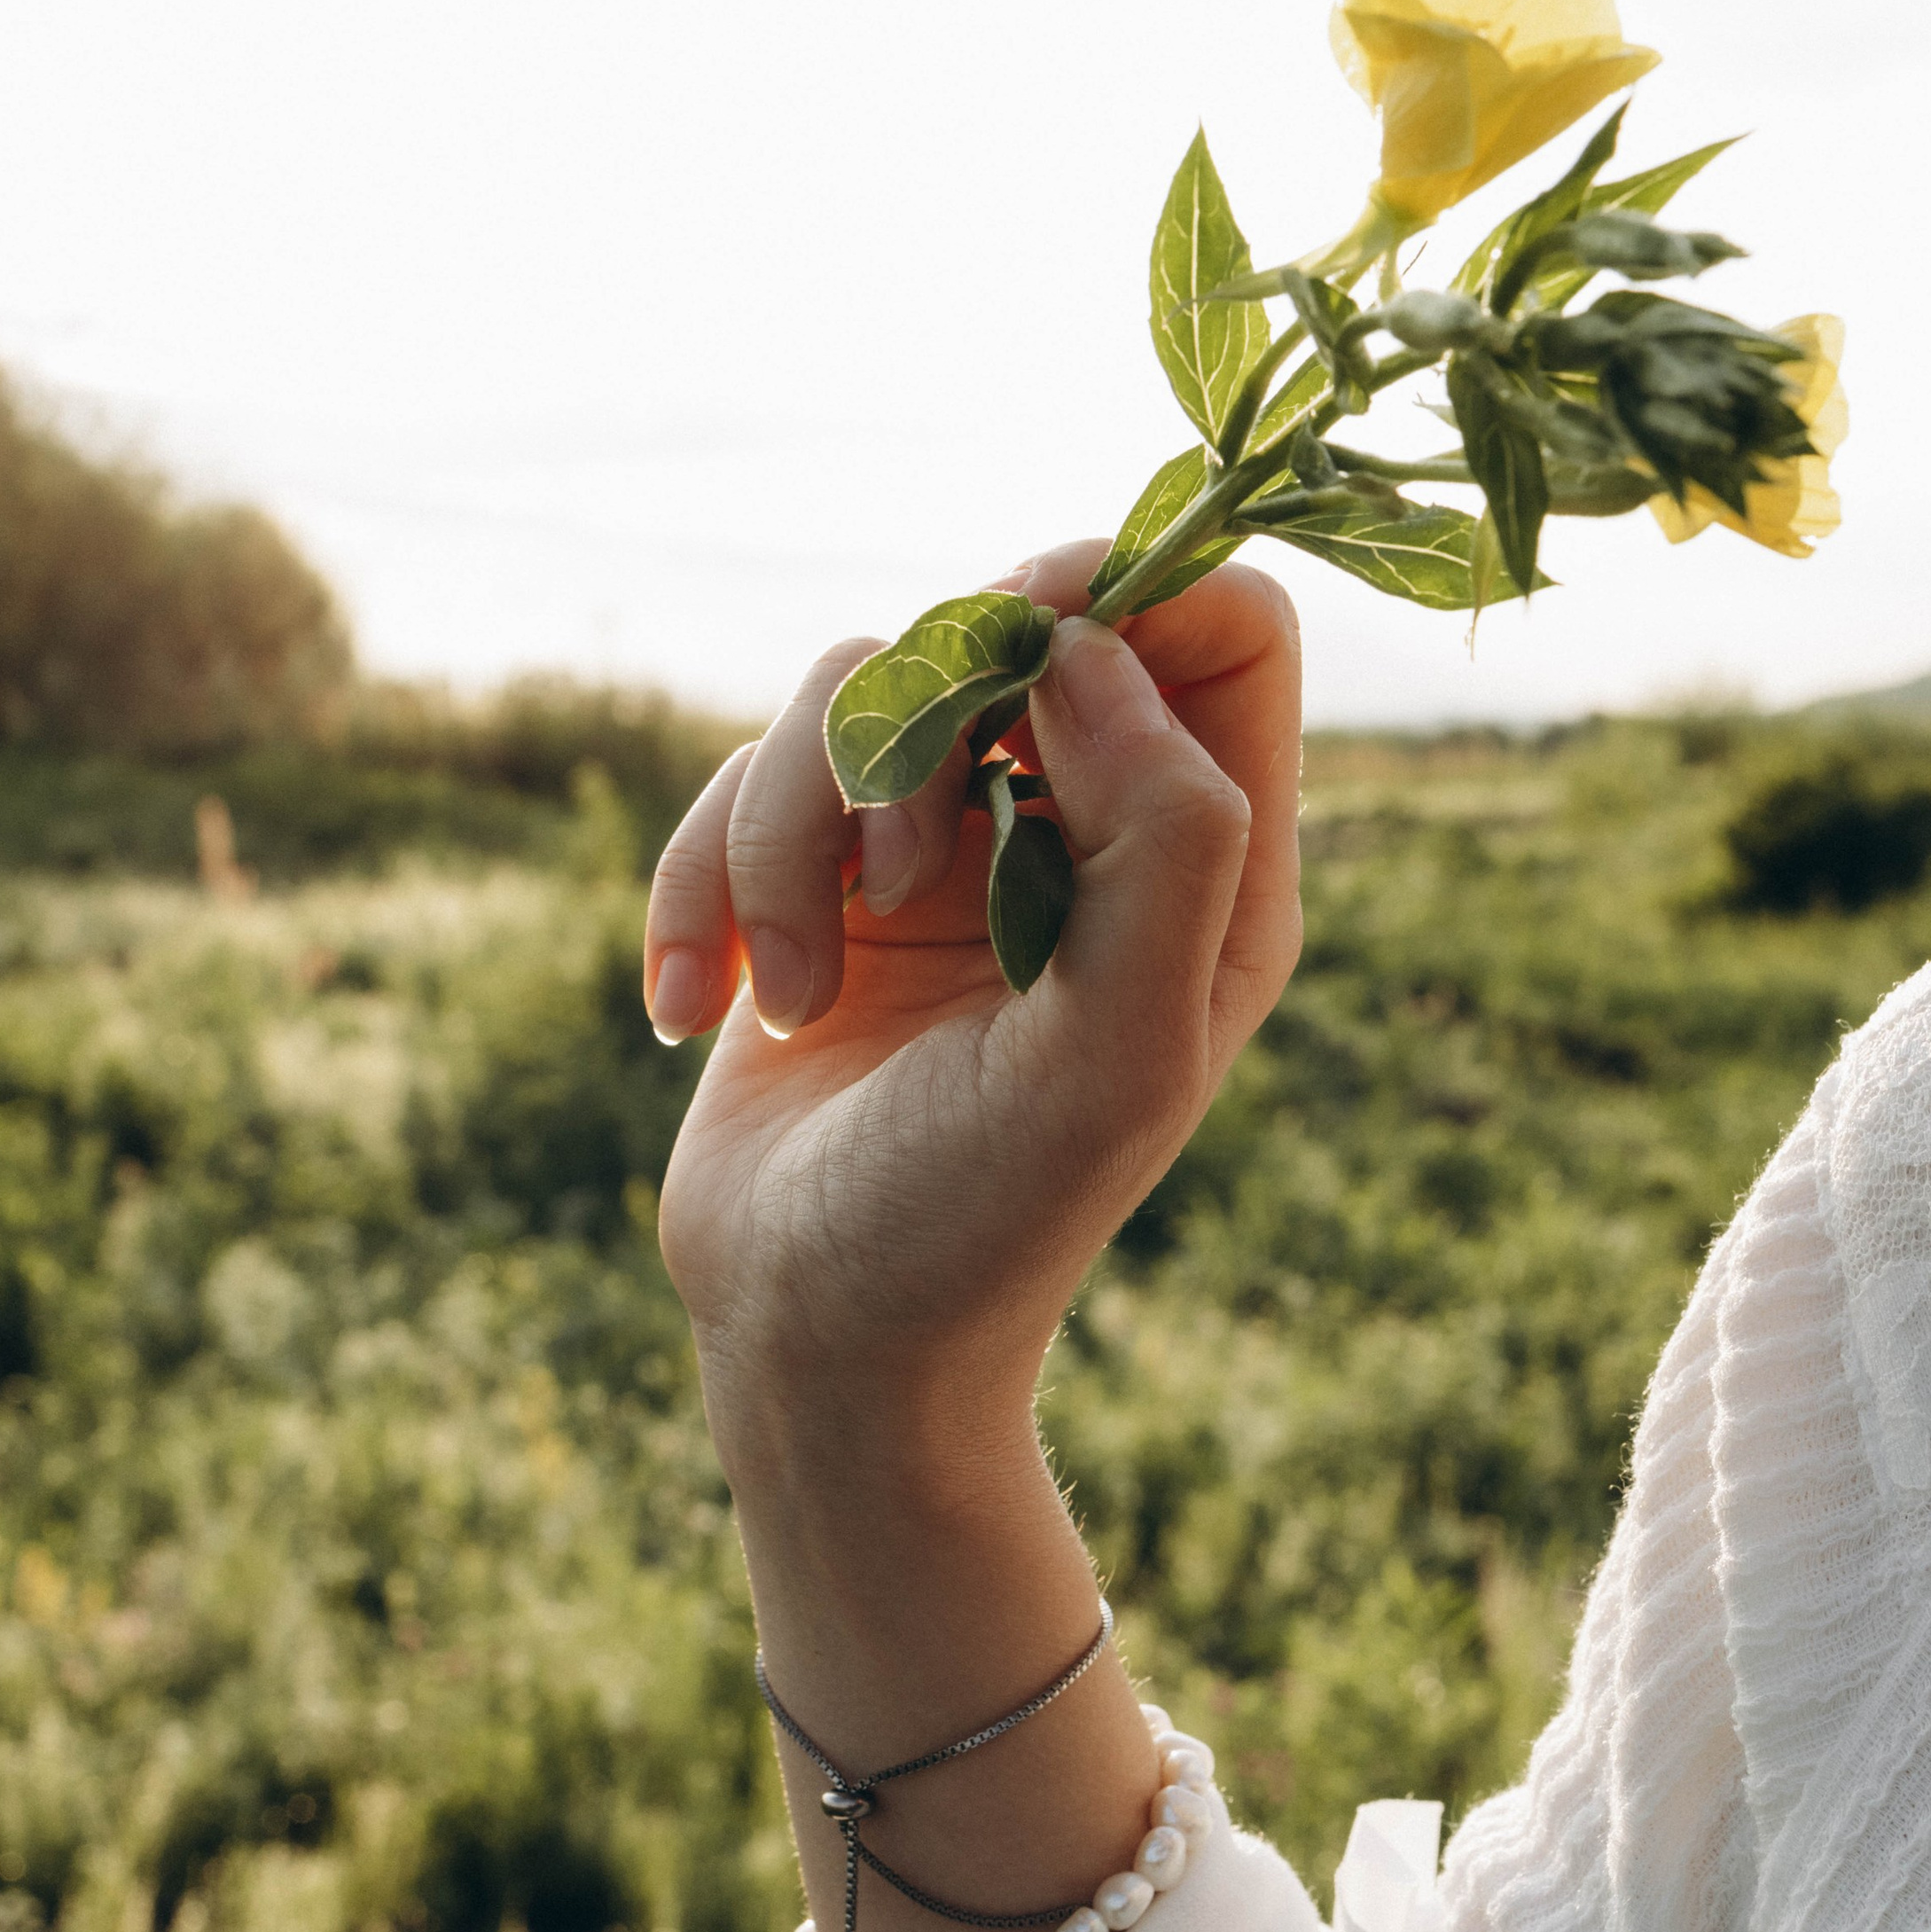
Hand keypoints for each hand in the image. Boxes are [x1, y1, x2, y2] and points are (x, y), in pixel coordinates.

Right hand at [645, 542, 1302, 1455]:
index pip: (1226, 628)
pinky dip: (704, 879)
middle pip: (1018, 622)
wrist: (816, 1344)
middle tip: (896, 871)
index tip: (1028, 635)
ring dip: (790, 835)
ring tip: (802, 992)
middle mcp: (1084, 833)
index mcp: (1210, 868)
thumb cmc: (982, 1223)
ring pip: (859, 688)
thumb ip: (1164, 842)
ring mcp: (944, 848)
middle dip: (923, 730)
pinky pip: (748, 774)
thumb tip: (1092, 656)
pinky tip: (706, 1007)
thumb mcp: (1116, 1055)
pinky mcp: (817, 876)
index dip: (1135, 587)